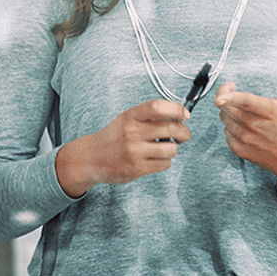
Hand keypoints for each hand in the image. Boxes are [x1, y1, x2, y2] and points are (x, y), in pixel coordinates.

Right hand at [55, 99, 189, 196]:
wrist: (92, 157)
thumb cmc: (115, 137)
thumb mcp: (127, 118)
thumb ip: (149, 115)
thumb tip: (180, 114)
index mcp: (131, 116)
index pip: (157, 107)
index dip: (176, 109)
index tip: (185, 115)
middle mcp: (132, 132)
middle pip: (171, 128)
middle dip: (184, 132)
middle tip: (183, 135)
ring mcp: (135, 151)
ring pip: (171, 149)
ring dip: (173, 149)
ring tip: (164, 148)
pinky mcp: (137, 168)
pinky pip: (165, 164)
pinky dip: (165, 161)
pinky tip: (155, 159)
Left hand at [215, 69, 276, 195]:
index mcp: (269, 111)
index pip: (245, 100)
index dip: (230, 96)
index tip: (222, 93)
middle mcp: (255, 126)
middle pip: (228, 107)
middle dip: (226, 98)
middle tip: (233, 94)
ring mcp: (247, 139)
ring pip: (225, 119)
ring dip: (228, 112)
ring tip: (240, 111)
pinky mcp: (241, 150)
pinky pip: (226, 133)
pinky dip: (229, 127)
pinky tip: (241, 126)